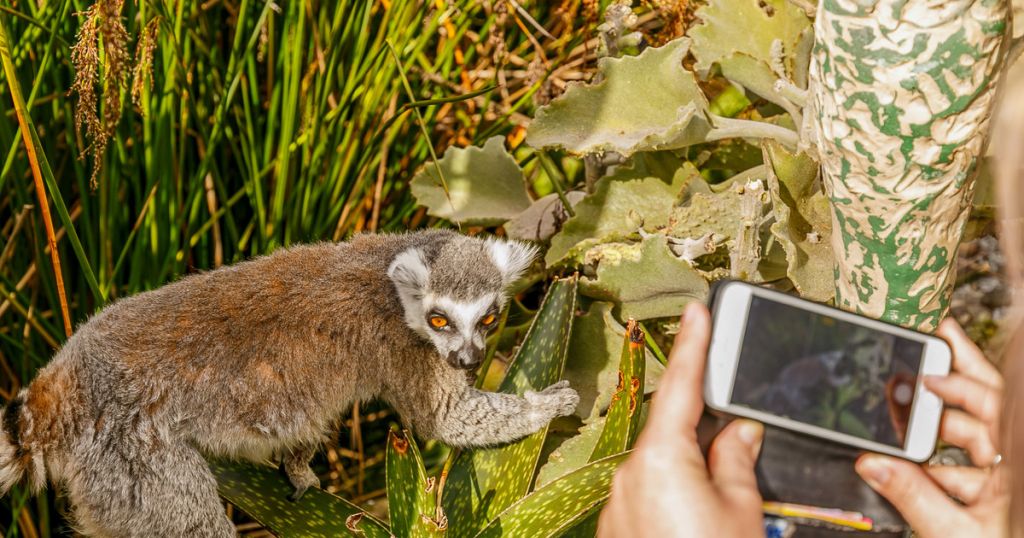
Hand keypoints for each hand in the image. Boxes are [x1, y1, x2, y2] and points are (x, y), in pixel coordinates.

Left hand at [598, 302, 764, 536]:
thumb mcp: (742, 511)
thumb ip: (736, 458)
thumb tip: (739, 430)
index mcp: (662, 458)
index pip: (682, 385)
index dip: (694, 344)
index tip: (698, 310)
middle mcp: (630, 475)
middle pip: (672, 432)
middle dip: (704, 433)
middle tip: (738, 440)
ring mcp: (618, 505)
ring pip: (661, 468)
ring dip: (690, 472)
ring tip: (724, 505)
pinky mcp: (617, 530)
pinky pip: (648, 496)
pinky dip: (673, 497)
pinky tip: (697, 521)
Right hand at [855, 318, 1008, 537]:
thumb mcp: (957, 533)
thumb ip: (913, 497)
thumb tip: (872, 464)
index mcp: (1019, 465)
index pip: (992, 401)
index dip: (958, 378)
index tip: (927, 361)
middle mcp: (1016, 466)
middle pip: (984, 408)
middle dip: (949, 383)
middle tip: (922, 348)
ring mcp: (1006, 484)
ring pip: (970, 439)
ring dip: (934, 427)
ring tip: (905, 400)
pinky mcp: (991, 503)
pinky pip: (959, 472)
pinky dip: (933, 466)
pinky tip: (909, 464)